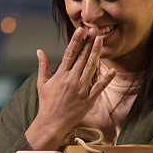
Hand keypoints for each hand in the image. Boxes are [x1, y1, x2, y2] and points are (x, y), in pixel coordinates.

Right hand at [25, 28, 115, 149]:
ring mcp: (81, 90)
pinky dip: (106, 79)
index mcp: (61, 75)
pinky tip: (112, 71)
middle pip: (82, 58)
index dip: (76, 41)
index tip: (81, 30)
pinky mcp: (88, 100)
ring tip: (101, 41)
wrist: (52, 123)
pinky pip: (99, 88)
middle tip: (95, 30)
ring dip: (96, 54)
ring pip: (91, 68)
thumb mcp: (42, 83)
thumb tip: (39, 51)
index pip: (69, 54)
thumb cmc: (47, 103)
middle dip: (89, 43)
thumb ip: (43, 66)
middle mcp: (71, 80)